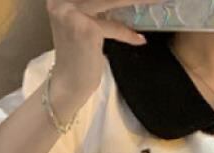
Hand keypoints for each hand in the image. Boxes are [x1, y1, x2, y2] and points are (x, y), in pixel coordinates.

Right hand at [46, 0, 163, 103]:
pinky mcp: (87, 29)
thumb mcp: (82, 25)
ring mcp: (72, 13)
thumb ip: (94, 9)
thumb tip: (121, 2)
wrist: (69, 84)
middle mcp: (61, 1)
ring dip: (132, 2)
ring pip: (109, 2)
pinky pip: (114, 27)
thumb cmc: (78, 57)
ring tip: (152, 3)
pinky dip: (128, 34)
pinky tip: (139, 39)